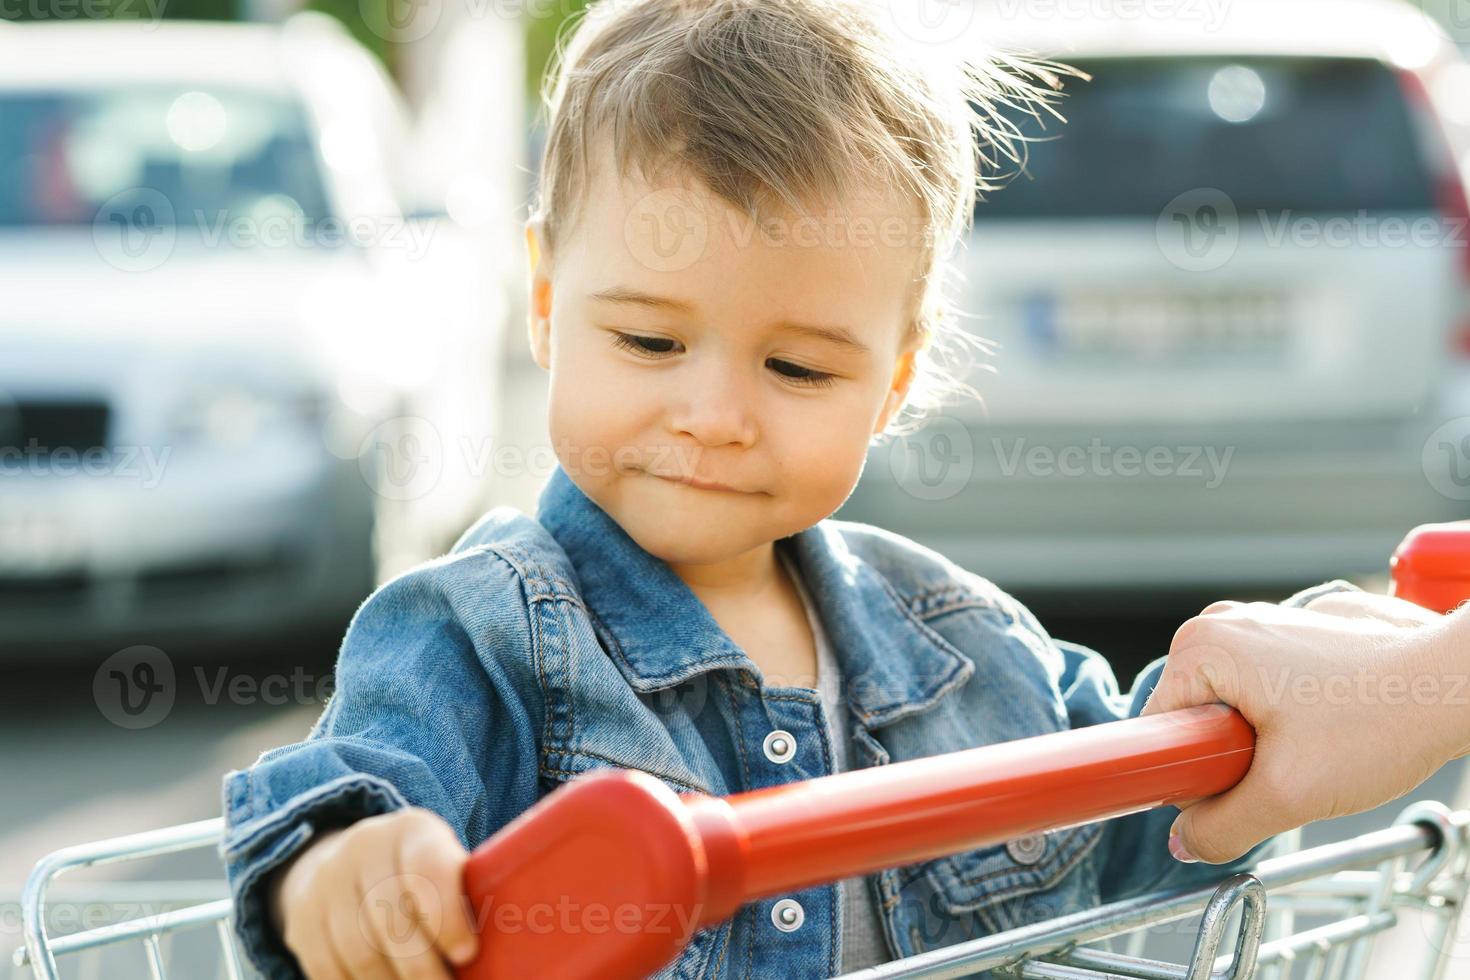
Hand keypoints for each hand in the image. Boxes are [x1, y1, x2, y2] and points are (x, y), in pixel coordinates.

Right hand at [268, 807, 478, 978]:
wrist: (350, 861)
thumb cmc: (420, 874)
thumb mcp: (446, 865)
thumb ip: (465, 894)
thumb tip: (493, 944)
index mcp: (410, 829)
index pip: (426, 871)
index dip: (447, 917)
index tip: (466, 953)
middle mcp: (362, 847)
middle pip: (391, 919)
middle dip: (422, 967)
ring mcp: (325, 882)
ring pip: (358, 951)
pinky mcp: (301, 920)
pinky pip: (328, 968)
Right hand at [1141, 594, 1467, 864]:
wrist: (1458, 684)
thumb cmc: (1380, 718)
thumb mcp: (1287, 794)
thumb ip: (1220, 826)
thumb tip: (1185, 842)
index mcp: (1201, 647)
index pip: (1156, 732)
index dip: (1187, 775)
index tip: (1235, 789)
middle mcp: (1221, 622)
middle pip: (1193, 720)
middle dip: (1229, 759)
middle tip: (1283, 772)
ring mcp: (1260, 621)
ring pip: (1232, 709)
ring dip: (1262, 742)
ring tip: (1314, 749)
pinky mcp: (1293, 631)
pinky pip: (1264, 690)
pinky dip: (1288, 719)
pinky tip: (1331, 729)